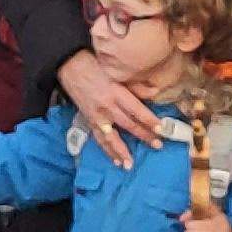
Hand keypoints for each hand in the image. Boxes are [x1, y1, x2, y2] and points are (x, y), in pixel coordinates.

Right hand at [53, 52, 166, 167]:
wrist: (70, 67)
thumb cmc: (96, 67)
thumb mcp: (117, 72)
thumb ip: (136, 86)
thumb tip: (156, 93)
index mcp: (115, 92)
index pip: (136, 109)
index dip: (149, 120)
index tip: (161, 128)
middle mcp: (107, 106)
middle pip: (128, 124)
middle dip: (143, 135)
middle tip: (157, 145)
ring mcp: (96, 116)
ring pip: (111, 137)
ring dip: (121, 151)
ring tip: (130, 164)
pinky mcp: (89, 121)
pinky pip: (99, 139)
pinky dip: (107, 150)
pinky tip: (115, 160)